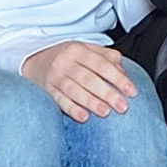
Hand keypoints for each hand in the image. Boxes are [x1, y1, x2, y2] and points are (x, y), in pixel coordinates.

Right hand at [19, 39, 138, 120]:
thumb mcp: (87, 50)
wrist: (35, 60)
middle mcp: (64, 63)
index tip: (131, 91)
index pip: (101, 64)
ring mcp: (54, 77)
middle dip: (107, 93)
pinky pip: (59, 101)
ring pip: (74, 90)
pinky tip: (83, 117)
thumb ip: (107, 57)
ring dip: (91, 102)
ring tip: (105, 112)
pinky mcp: (46, 91)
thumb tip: (123, 72)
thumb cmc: (68, 58)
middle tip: (123, 106)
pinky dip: (72, 109)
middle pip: (88, 78)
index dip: (118, 78)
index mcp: (78, 50)